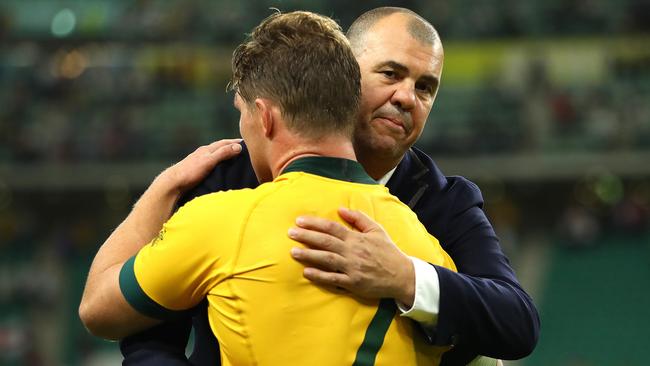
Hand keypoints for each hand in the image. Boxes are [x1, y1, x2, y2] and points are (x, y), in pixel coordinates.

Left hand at [163, 138, 241, 192]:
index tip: (246, 141)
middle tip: (242, 148)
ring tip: (233, 158)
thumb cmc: (190, 172)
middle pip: (219, 148)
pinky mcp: (196, 170)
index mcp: (206, 150)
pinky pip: (210, 164)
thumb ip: (223, 153)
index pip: (224, 143)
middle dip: (230, 147)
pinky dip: (218, 163)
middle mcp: (202, 153)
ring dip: (224, 155)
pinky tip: (219, 169)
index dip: (235, 141)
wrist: (173, 183)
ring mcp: (198, 161)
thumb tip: (238, 146)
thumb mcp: (209, 161)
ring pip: (214, 156)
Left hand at [288, 207, 414, 305]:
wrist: (402, 275)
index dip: (315, 223)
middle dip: (307, 236)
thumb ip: (359, 218)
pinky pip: (333, 279)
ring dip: (309, 255)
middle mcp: (352, 252)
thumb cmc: (388, 251)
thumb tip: (341, 208)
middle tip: (290, 233)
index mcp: (357, 238)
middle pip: (326, 242)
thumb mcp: (377, 230)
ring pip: (327, 259)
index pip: (332, 228)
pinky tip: (307, 272)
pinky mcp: (353, 283)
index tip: (300, 221)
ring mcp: (352, 268)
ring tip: (293, 252)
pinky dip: (319, 276)